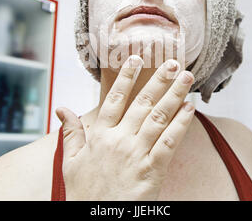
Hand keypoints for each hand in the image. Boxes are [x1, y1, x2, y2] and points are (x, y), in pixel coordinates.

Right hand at [55, 55, 194, 199]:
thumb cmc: (84, 192)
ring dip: (175, 95)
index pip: (115, 99)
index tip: (136, 58)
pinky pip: (168, 143)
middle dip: (159, 80)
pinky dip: (180, 125)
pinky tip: (189, 109)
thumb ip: (70, 132)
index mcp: (100, 136)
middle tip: (174, 63)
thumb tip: (61, 108)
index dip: (126, 77)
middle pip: (142, 103)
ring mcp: (136, 154)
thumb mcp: (70, 161)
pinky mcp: (151, 170)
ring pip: (159, 117)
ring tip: (187, 78)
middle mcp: (119, 140)